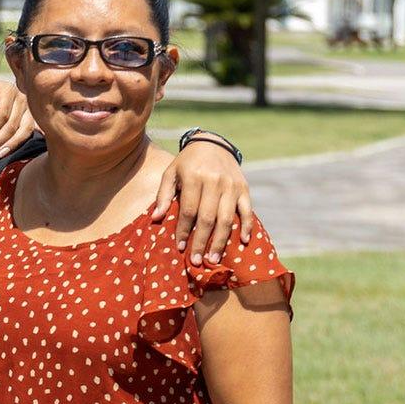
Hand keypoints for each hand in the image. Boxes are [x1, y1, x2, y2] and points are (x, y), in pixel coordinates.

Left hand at [0, 78, 36, 160]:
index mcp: (8, 90)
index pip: (2, 114)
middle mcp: (22, 98)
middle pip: (12, 124)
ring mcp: (30, 109)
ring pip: (24, 130)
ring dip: (11, 145)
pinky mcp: (33, 119)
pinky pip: (31, 132)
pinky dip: (24, 142)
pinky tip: (19, 153)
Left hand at [151, 140, 253, 264]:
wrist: (212, 143)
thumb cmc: (187, 162)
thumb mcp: (170, 173)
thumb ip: (164, 195)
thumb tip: (156, 218)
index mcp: (195, 177)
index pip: (189, 210)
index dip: (184, 230)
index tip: (180, 247)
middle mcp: (215, 182)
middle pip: (208, 218)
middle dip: (201, 242)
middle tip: (196, 261)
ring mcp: (232, 186)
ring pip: (227, 218)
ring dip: (221, 241)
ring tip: (213, 259)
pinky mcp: (244, 188)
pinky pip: (247, 210)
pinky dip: (247, 226)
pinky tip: (244, 241)